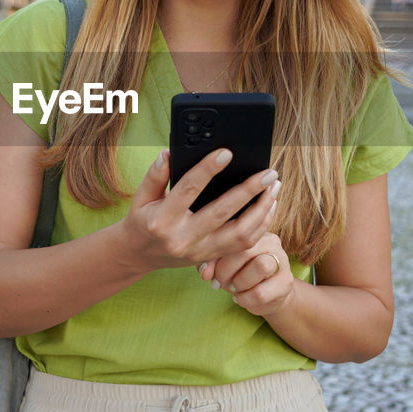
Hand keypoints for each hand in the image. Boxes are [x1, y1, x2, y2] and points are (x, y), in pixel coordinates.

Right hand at [121, 148, 279, 273]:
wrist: (138, 256)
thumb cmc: (142, 221)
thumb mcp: (141, 197)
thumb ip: (155, 175)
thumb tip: (169, 154)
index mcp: (163, 219)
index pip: (189, 189)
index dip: (208, 169)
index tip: (226, 153)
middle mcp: (183, 238)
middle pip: (223, 212)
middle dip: (249, 190)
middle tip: (268, 173)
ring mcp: (200, 251)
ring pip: (241, 234)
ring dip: (262, 210)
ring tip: (274, 188)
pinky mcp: (211, 258)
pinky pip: (243, 244)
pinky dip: (260, 225)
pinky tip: (268, 207)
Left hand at [199, 232, 294, 317]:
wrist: (266, 296)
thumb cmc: (240, 274)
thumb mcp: (221, 265)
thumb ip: (210, 263)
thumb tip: (204, 272)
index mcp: (253, 231)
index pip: (232, 236)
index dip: (215, 256)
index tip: (207, 272)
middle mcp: (271, 241)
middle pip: (246, 249)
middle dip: (226, 270)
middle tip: (219, 282)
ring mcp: (282, 261)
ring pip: (262, 266)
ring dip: (240, 283)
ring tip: (234, 289)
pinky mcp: (286, 282)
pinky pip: (262, 292)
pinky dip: (245, 299)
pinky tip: (241, 298)